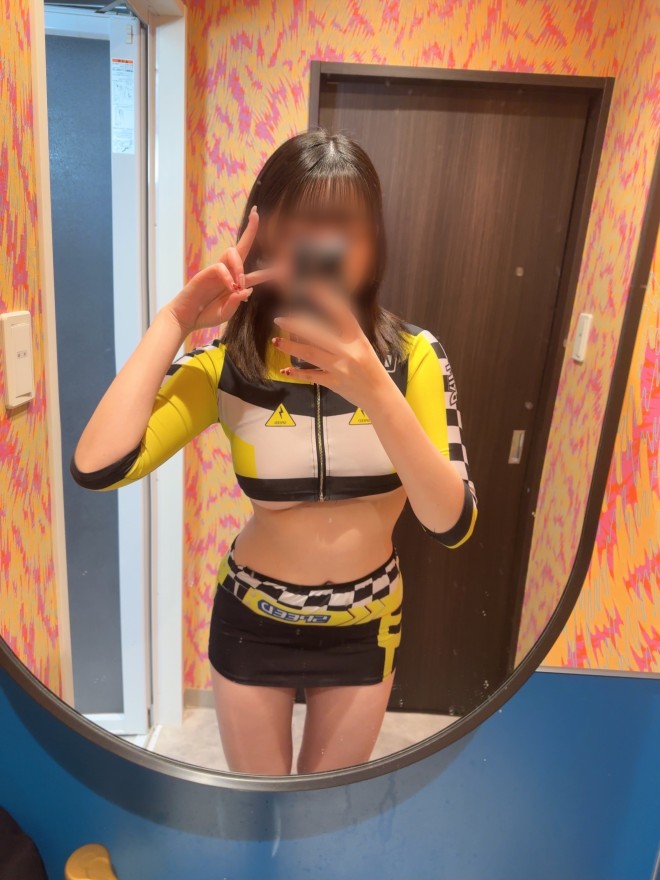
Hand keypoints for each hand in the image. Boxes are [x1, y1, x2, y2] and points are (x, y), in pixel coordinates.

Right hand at [167, 207, 275, 334]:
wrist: (187, 318)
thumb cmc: (206, 315)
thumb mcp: (226, 313)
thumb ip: (237, 303)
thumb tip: (247, 289)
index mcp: (236, 283)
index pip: (255, 273)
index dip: (270, 271)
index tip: (285, 267)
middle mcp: (228, 273)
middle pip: (241, 247)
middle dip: (250, 231)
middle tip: (256, 215)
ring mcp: (216, 271)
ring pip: (232, 252)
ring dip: (240, 267)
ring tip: (239, 284)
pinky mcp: (205, 273)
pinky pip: (220, 268)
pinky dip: (227, 277)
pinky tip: (229, 288)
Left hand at [271, 291, 393, 410]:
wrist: (380, 395)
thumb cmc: (371, 368)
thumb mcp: (363, 346)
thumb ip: (345, 335)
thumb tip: (318, 324)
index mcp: (358, 338)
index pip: (341, 313)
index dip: (326, 299)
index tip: (312, 289)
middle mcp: (349, 351)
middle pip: (318, 334)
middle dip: (297, 326)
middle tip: (280, 320)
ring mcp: (340, 368)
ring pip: (310, 354)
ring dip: (291, 347)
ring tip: (276, 341)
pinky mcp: (334, 383)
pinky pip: (311, 376)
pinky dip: (297, 373)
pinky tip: (285, 369)